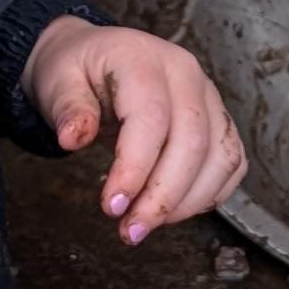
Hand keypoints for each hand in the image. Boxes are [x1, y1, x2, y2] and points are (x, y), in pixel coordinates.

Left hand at [26, 17, 244, 243]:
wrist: (97, 58)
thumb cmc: (77, 71)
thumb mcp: (57, 82)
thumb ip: (67, 109)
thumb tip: (71, 138)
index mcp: (143, 58)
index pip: (152, 118)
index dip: (136, 168)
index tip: (113, 206)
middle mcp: (185, 73)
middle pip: (193, 141)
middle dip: (164, 197)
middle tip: (131, 230)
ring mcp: (208, 96)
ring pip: (221, 156)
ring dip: (189, 201)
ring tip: (148, 223)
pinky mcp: (218, 119)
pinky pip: (231, 162)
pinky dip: (210, 193)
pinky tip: (175, 210)